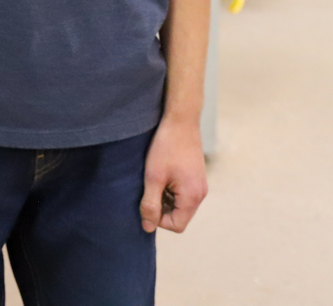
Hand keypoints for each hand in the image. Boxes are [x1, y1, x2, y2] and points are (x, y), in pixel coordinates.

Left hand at [140, 116, 207, 233]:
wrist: (181, 120)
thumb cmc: (166, 147)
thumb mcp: (154, 177)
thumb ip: (150, 204)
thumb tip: (147, 227)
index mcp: (192, 197)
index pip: (176, 226)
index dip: (158, 220)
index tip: (146, 201)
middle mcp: (200, 194)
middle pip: (179, 216)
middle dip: (161, 208)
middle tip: (147, 189)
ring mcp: (199, 184)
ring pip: (180, 203)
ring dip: (164, 197)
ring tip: (153, 178)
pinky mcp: (196, 175)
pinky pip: (183, 192)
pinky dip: (170, 188)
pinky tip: (160, 172)